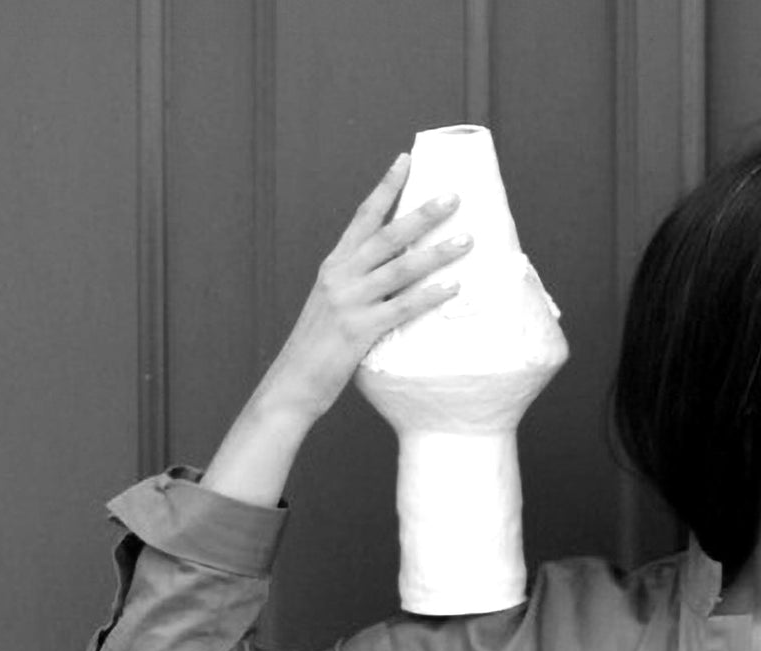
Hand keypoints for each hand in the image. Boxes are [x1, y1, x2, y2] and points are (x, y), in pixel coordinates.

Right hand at [257, 154, 470, 422]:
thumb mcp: (334, 303)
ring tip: (467, 240)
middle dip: (422, 213)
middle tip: (454, 196)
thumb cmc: (319, 346)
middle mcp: (340, 275)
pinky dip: (429, 296)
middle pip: (388, 235)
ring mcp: (349, 300)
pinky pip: (402, 307)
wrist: (293, 380)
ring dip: (437, 252)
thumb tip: (397, 272)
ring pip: (400, 268)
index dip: (386, 187)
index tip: (406, 161)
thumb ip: (360, 285)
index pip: (363, 216)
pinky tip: (453, 288)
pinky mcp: (360, 329)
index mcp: (334, 264)